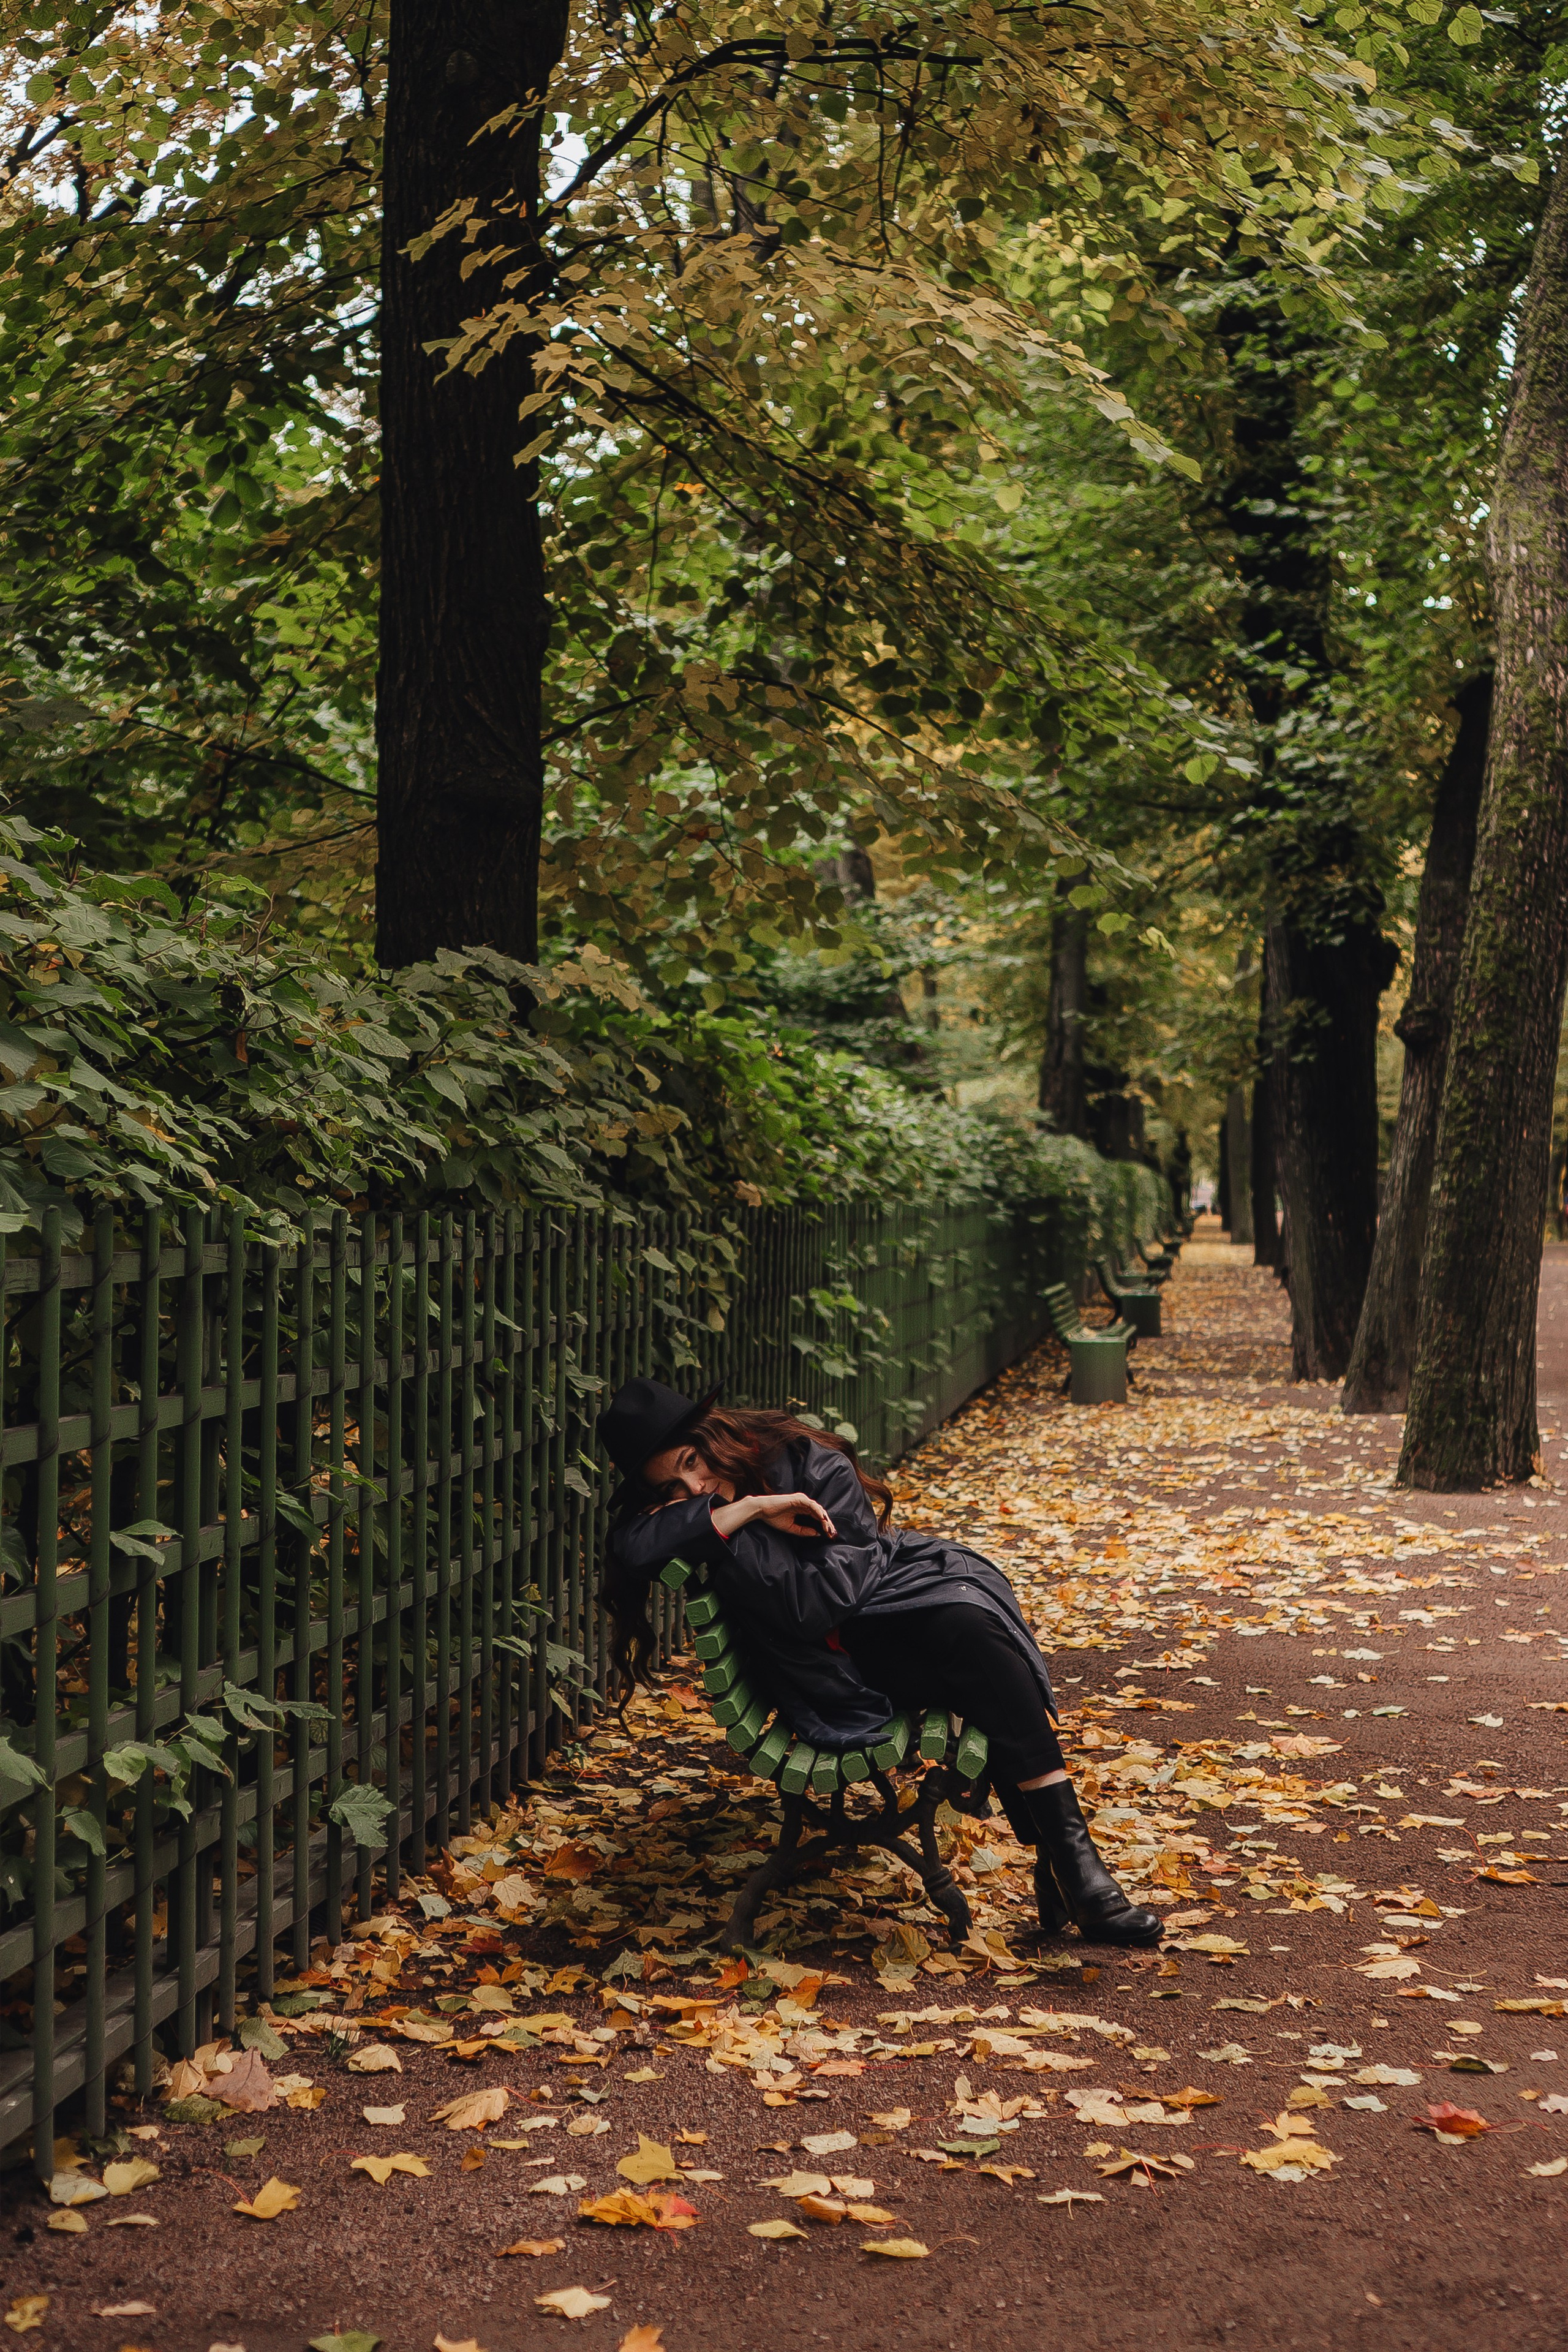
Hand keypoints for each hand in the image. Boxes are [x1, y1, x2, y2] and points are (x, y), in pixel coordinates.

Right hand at [711, 1489, 835, 1540]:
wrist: (762, 1510)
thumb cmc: (774, 1518)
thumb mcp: (791, 1528)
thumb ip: (804, 1531)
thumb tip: (817, 1533)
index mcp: (803, 1509)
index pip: (817, 1517)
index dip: (824, 1526)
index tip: (829, 1535)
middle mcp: (804, 1503)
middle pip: (820, 1513)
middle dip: (827, 1524)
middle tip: (832, 1533)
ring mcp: (802, 1500)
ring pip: (818, 1509)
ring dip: (824, 1519)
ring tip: (828, 1528)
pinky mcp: (799, 1499)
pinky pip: (811, 1505)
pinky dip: (818, 1511)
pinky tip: (822, 1519)